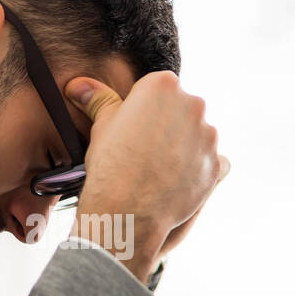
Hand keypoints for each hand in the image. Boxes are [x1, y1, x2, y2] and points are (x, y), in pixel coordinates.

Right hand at [64, 72, 224, 283]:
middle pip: (181, 109)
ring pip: (197, 135)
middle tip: (144, 151)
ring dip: (184, 147)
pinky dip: (198, 169)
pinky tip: (177, 181)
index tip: (133, 130)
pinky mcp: (216, 163)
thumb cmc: (110, 164)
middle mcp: (192, 103)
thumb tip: (78, 85)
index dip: (142, 111)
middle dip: (167, 125)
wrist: (128, 211)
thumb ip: (99, 100)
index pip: (157, 89)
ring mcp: (208, 135)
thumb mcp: (102, 126)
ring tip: (158, 170)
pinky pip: (211, 161)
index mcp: (163, 85)